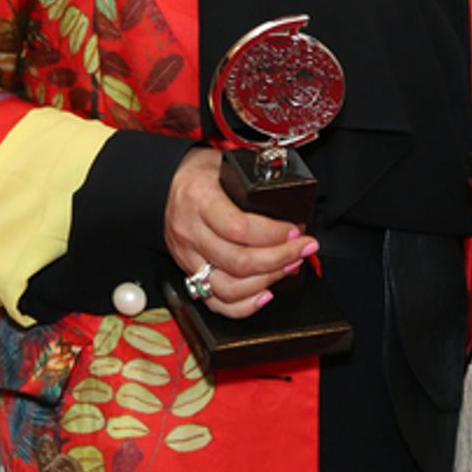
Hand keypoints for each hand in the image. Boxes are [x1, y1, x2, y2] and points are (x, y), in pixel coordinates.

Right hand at [164, 149, 317, 318]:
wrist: (168, 182)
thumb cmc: (202, 174)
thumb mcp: (227, 165)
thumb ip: (255, 184)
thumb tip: (295, 200)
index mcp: (200, 199)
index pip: (239, 228)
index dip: (273, 234)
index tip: (296, 231)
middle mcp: (190, 231)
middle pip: (238, 261)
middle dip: (280, 259)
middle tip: (302, 249)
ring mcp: (187, 256)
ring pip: (228, 287)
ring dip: (267, 281)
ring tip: (288, 267)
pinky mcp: (188, 273)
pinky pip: (214, 303)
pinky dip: (243, 306)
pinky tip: (264, 294)